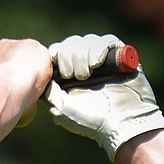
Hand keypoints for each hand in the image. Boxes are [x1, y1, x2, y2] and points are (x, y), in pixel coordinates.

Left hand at [44, 34, 163, 159]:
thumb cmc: (91, 120)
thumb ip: (48, 90)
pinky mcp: (121, 57)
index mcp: (69, 76)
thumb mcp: (61, 108)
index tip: (59, 69)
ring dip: (83, 54)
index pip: (58, 52)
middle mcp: (86, 65)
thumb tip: (41, 75)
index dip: (56, 54)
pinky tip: (97, 62)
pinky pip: (108, 40)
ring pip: (88, 41)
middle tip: (75, 76)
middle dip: (69, 56)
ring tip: (88, 73)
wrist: (122, 123)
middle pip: (71, 44)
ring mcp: (103, 60)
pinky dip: (99, 48)